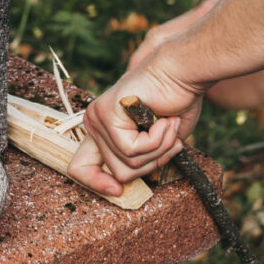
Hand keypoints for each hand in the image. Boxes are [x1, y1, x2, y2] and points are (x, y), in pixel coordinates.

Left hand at [65, 0, 218, 197]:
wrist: (182, 72)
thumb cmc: (175, 102)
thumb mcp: (156, 141)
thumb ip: (139, 161)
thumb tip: (123, 184)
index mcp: (102, 131)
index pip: (80, 168)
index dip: (97, 185)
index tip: (118, 190)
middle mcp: (94, 123)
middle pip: (120, 173)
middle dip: (153, 161)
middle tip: (170, 137)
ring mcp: (97, 117)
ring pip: (128, 164)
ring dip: (159, 149)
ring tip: (169, 124)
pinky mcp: (106, 113)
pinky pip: (133, 150)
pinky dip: (157, 140)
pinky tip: (165, 120)